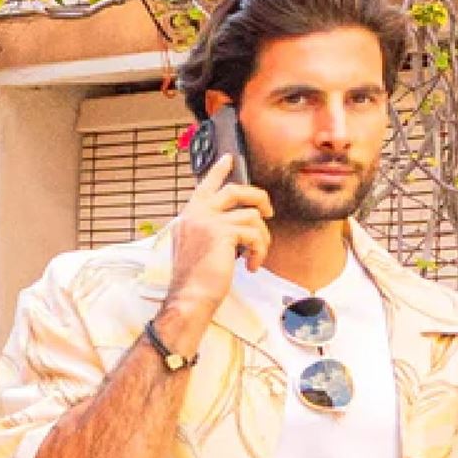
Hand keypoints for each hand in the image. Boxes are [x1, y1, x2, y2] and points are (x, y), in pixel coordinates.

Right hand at [159, 155, 273, 342]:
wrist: (189, 298)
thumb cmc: (194, 283)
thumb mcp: (196, 250)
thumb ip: (208, 233)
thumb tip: (235, 230)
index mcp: (189, 216)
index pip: (205, 185)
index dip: (219, 170)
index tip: (229, 158)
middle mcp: (197, 213)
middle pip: (236, 190)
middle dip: (258, 198)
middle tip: (269, 211)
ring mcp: (209, 221)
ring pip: (251, 216)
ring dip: (261, 238)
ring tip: (257, 257)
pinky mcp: (223, 233)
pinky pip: (254, 233)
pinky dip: (259, 251)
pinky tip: (252, 266)